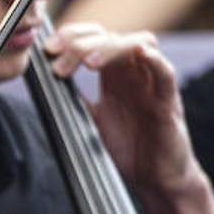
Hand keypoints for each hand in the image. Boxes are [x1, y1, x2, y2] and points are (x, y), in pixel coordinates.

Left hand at [44, 25, 198, 192]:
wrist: (153, 178)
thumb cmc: (126, 147)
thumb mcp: (90, 119)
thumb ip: (74, 99)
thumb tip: (45, 84)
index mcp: (113, 74)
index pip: (95, 38)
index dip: (72, 36)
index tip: (49, 49)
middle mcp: (132, 73)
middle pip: (111, 37)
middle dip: (82, 43)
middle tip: (59, 59)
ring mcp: (151, 84)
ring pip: (140, 44)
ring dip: (112, 47)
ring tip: (88, 63)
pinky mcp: (168, 101)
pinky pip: (166, 72)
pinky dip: (154, 59)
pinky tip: (137, 53)